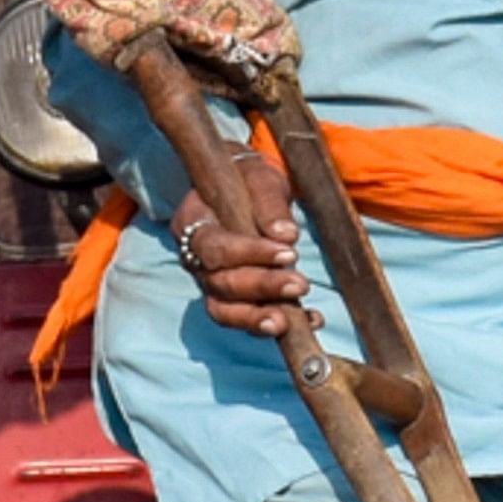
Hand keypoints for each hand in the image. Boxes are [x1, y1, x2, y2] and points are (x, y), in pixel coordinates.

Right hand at [173, 154, 312, 337]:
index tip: (288, 253)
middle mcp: (196, 259)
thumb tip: (286, 235)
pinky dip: (276, 325)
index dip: (249, 254)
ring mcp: (210, 282)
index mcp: (193, 223)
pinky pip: (246, 319)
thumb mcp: (259, 177)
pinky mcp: (232, 299)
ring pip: (224, 311)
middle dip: (261, 287)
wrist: (245, 188)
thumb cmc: (248, 179)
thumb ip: (269, 202)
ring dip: (257, 319)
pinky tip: (309, 320)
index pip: (215, 247)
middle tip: (300, 285)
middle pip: (220, 283)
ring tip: (290, 322)